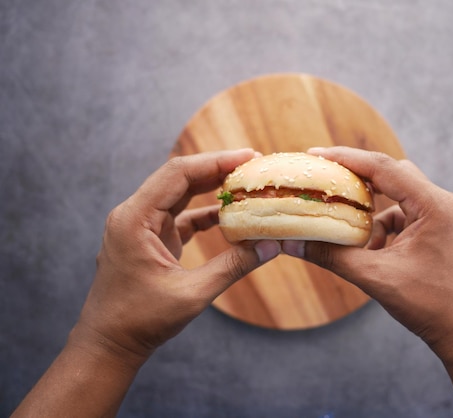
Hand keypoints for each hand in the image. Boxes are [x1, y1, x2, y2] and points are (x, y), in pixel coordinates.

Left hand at [72, 149, 280, 362]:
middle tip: (253, 166)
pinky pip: (180, 215)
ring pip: (180, 194)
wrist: (109, 343)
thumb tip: (270, 245)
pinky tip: (229, 214)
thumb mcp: (192, 294)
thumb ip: (232, 266)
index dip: (215, 161)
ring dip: (211, 188)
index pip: (178, 174)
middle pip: (179, 177)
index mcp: (135, 219)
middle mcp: (134, 214)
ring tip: (244, 184)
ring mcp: (141, 225)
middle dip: (217, 169)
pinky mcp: (150, 238)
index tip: (248, 157)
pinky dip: (205, 213)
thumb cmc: (141, 320)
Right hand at [282, 147, 452, 354]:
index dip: (347, 158)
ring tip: (346, 224)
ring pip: (397, 195)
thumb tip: (293, 242)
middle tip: (324, 178)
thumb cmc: (431, 305)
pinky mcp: (439, 228)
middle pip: (392, 174)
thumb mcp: (376, 278)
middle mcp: (443, 203)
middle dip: (356, 177)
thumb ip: (333, 256)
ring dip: (370, 209)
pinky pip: (404, 214)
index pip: (385, 168)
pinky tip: (370, 249)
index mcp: (435, 206)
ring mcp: (443, 215)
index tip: (316, 154)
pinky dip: (382, 226)